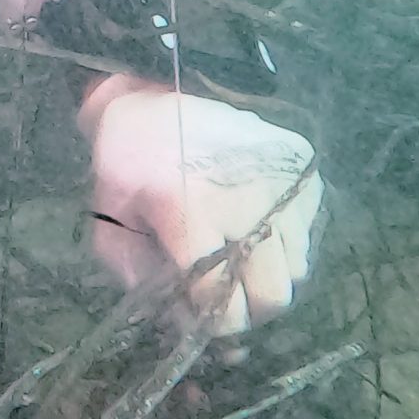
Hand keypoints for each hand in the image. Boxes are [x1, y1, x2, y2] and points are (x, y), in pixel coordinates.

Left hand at [80, 75, 320, 335]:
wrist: (153, 95)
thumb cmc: (127, 162)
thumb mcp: (111, 221)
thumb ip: (141, 278)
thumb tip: (186, 322)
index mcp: (191, 213)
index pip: (225, 303)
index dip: (214, 323)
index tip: (203, 316)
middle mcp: (247, 199)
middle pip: (275, 294)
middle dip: (250, 308)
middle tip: (227, 292)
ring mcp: (282, 179)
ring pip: (297, 266)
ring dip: (268, 271)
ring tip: (238, 249)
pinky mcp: (302, 165)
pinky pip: (307, 228)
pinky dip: (284, 235)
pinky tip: (252, 214)